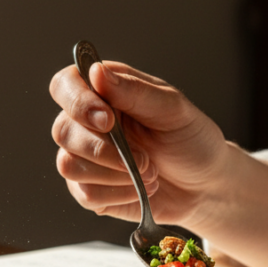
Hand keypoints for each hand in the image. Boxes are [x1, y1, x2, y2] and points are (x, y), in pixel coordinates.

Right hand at [48, 60, 267, 266]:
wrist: (205, 185)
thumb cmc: (191, 139)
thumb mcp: (173, 109)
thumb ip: (134, 92)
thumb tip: (96, 72)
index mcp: (104, 92)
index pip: (65, 86)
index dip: (78, 102)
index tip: (109, 120)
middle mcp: (88, 123)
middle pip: (62, 131)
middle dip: (103, 150)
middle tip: (144, 158)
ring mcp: (85, 159)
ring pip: (69, 166)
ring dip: (113, 174)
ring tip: (147, 172)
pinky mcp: (90, 190)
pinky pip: (84, 194)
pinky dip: (117, 194)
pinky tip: (140, 189)